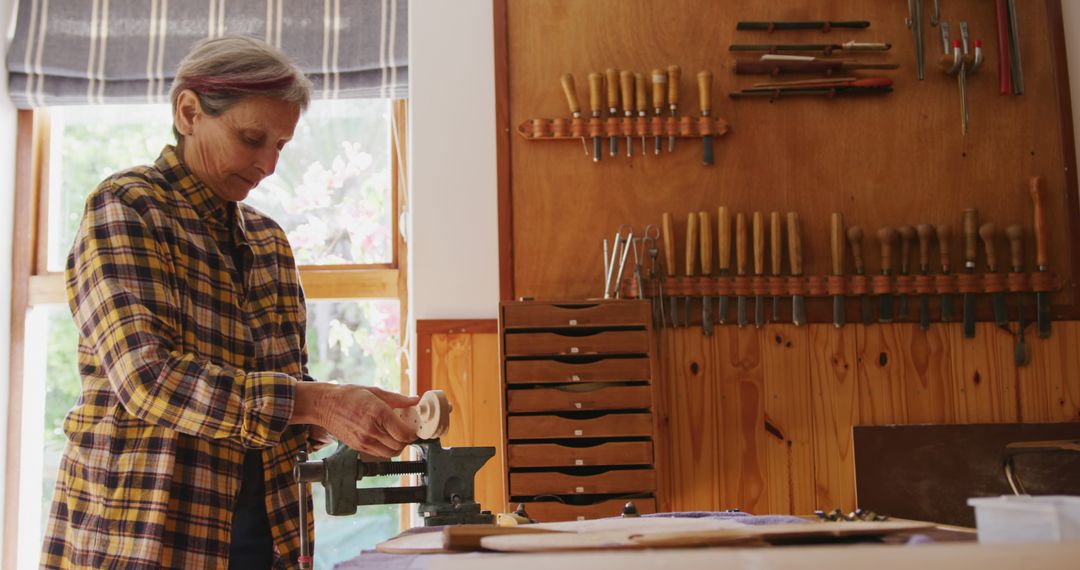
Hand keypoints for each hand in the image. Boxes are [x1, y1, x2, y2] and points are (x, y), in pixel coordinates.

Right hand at [293, 383, 419, 457]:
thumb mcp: (375, 391)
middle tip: (407, 431)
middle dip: (407, 439)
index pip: (404, 434)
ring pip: (391, 453)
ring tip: (396, 435)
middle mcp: (372, 430)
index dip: (413, 434)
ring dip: (397, 446)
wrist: (325, 405)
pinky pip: (379, 454)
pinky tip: (385, 438)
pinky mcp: (358, 447)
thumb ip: (398, 399)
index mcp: (378, 413)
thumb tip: (415, 400)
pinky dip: (386, 449)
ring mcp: (364, 441)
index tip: (415, 429)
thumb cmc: (349, 395)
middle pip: (400, 445)